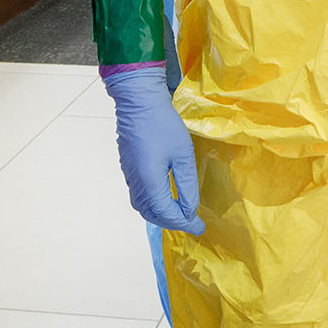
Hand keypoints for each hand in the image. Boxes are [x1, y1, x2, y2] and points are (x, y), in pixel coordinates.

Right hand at [101, 65, 204, 232]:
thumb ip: (186, 185)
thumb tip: (189, 209)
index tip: (199, 227)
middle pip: (151, 213)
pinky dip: (152, 204)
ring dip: (160, 214)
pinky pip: (138, 195)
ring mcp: (129, 174)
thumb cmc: (163, 124)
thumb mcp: (183, 154)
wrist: (138, 100)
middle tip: (191, 222)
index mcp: (149, 180)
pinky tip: (164, 198)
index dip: (183, 222)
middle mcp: (136, 182)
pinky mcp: (128, 166)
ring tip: (180, 214)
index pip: (165, 212)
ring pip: (142, 206)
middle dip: (171, 222)